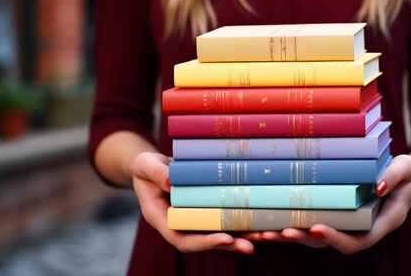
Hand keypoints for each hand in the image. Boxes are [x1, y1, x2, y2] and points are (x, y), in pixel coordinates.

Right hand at [130, 152, 259, 253]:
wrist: (154, 166)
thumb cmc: (146, 166)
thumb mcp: (145, 164)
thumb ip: (155, 172)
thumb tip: (171, 181)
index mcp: (163, 219)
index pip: (183, 238)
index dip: (204, 242)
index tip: (224, 238)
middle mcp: (182, 224)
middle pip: (207, 241)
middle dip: (229, 244)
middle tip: (250, 246)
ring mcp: (197, 219)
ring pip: (221, 232)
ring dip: (243, 236)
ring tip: (265, 236)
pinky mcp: (209, 209)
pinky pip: (228, 218)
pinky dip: (246, 221)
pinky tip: (265, 220)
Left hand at [261, 154, 410, 253]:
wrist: (403, 176)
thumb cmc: (407, 172)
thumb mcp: (408, 168)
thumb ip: (395, 176)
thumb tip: (377, 186)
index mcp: (382, 223)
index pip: (358, 240)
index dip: (336, 238)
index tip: (317, 229)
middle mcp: (362, 229)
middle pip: (331, 243)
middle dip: (305, 239)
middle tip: (282, 232)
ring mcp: (347, 224)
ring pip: (316, 237)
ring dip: (291, 236)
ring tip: (265, 232)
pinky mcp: (335, 215)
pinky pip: (311, 223)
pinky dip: (290, 224)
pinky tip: (267, 223)